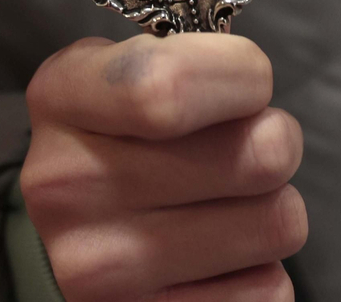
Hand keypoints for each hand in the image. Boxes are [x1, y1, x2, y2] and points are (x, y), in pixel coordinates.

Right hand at [21, 34, 306, 301]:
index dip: (242, 77)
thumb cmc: (124, 130)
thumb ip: (185, 60)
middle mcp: (68, 186)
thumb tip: (254, 83)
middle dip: (275, 138)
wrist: (74, 227)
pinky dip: (260, 268)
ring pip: (278, 222)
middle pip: (258, 155)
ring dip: (272, 205)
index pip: (169, 88)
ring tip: (229, 199)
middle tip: (245, 142)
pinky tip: (218, 253)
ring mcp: (102, 267)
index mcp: (62, 97)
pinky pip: (270, 289)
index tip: (247, 81)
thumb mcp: (123, 67)